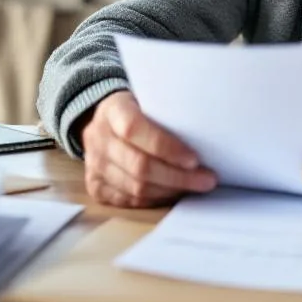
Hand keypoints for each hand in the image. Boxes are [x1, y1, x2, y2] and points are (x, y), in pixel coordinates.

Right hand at [77, 90, 216, 207]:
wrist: (101, 119)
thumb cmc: (137, 109)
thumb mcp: (148, 100)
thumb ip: (167, 114)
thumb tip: (207, 136)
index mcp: (112, 111)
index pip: (134, 129)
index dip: (166, 147)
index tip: (195, 159)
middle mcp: (98, 138)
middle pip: (138, 166)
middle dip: (178, 177)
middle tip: (207, 180)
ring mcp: (94, 164)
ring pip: (136, 188)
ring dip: (170, 191)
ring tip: (195, 187)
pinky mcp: (95, 186)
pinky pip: (128, 201)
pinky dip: (154, 200)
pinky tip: (172, 193)